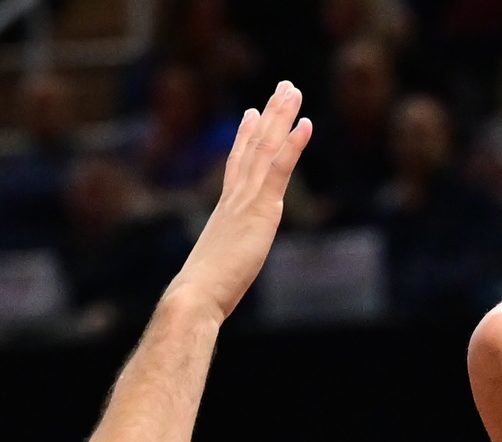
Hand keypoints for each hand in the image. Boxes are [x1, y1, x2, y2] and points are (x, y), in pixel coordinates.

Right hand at [165, 81, 311, 322]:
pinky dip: (293, 144)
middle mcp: (234, 197)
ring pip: (265, 147)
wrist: (196, 295)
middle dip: (269, 115)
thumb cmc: (202, 294)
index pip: (236, 164)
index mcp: (225, 210)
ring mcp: (247, 200)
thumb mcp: (218, 270)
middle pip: (253, 146)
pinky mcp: (261, 209)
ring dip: (281, 116)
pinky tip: (305, 123)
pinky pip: (279, 168)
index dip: (244, 136)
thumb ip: (225, 261)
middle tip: (283, 88)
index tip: (251, 113)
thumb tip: (222, 274)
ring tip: (292, 90)